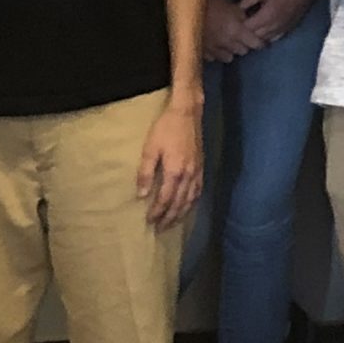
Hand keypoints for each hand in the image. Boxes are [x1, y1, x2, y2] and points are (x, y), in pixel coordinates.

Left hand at [137, 101, 202, 228]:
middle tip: (160, 229)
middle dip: (169, 218)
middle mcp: (188, 175)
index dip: (157, 212)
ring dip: (181, 213)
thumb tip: (142, 195)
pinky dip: (192, 202)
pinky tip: (188, 205)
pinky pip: (198, 190)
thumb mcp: (150, 148)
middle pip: (179, 203)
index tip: (149, 221)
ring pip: (190, 199)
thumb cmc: (166, 129)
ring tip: (172, 223)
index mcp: (175, 172)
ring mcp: (197, 171)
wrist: (187, 113)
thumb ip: (146, 172)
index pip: (165, 199)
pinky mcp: (201, 166)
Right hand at [204, 0, 262, 63]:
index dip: (260, 43)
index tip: (262, 41)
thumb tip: (249, 25)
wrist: (187, 4)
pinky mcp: (201, 51)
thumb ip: (242, 18)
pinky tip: (215, 45)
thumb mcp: (232, 6)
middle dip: (245, 45)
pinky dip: (216, 53)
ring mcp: (213, 49)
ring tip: (228, 43)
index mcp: (236, 31)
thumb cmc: (212, 1)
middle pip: (243, 51)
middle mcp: (226, 43)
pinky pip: (213, 58)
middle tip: (243, 38)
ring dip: (231, 51)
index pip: (255, 44)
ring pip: (229, 58)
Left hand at [238, 0, 321, 46]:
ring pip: (265, 41)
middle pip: (255, 38)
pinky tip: (264, 30)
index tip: (236, 20)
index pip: (247, 29)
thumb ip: (248, 1)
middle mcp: (274, 26)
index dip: (240, 26)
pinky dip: (267, 37)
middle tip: (241, 26)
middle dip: (246, 34)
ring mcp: (282, 29)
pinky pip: (274, 39)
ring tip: (252, 29)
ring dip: (257, 37)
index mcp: (266, 16)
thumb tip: (237, 10)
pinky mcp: (289, 29)